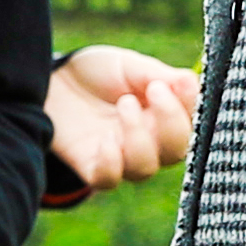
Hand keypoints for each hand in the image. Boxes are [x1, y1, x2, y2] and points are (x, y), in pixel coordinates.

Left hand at [42, 47, 199, 202]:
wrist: (52, 79)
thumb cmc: (97, 73)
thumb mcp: (128, 65)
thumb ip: (158, 75)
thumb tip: (191, 80)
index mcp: (164, 116)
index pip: (193, 122)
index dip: (191, 106)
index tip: (177, 83)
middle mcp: (148, 141)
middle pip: (177, 152)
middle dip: (171, 123)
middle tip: (154, 91)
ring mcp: (120, 156)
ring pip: (144, 168)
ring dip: (139, 138)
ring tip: (125, 104)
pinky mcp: (91, 165)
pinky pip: (108, 180)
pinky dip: (111, 164)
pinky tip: (105, 140)